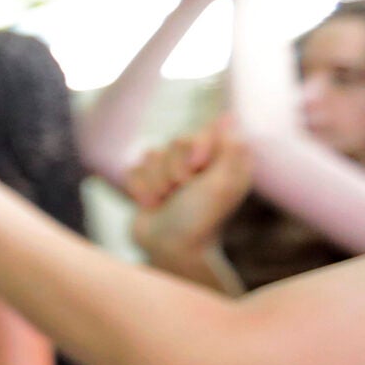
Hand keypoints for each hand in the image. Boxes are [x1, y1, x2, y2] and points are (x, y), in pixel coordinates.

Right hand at [127, 119, 253, 283]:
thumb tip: (230, 115)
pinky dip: (140, 189)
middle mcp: (199, 165)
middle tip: (181, 190)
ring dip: (156, 182)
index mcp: (223, 163)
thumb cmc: (199, 219)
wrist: (168, 249)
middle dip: (173, 168)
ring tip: (165, 202)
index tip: (197, 167)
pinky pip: (134, 169)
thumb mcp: (221, 185)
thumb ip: (229, 148)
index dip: (196, 146)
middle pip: (175, 141)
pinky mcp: (149, 183)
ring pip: (152, 154)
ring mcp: (172, 173)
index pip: (204, 131)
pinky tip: (150, 204)